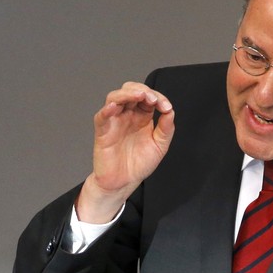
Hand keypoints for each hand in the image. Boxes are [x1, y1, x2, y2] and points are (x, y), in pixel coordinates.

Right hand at [76, 82, 174, 222]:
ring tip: (140, 96)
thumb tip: (170, 111)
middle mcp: (127, 115)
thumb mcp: (160, 145)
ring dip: (127, 93)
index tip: (166, 107)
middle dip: (142, 90)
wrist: (124, 182)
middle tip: (153, 99)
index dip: (158, 97)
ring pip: (115, 97)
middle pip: (130, 90)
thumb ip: (166, 128)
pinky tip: (115, 106)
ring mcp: (114, 121)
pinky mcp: (103, 131)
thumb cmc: (138, 164)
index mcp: (142, 116)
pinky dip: (107, 109)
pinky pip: (101, 116)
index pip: (148, 97)